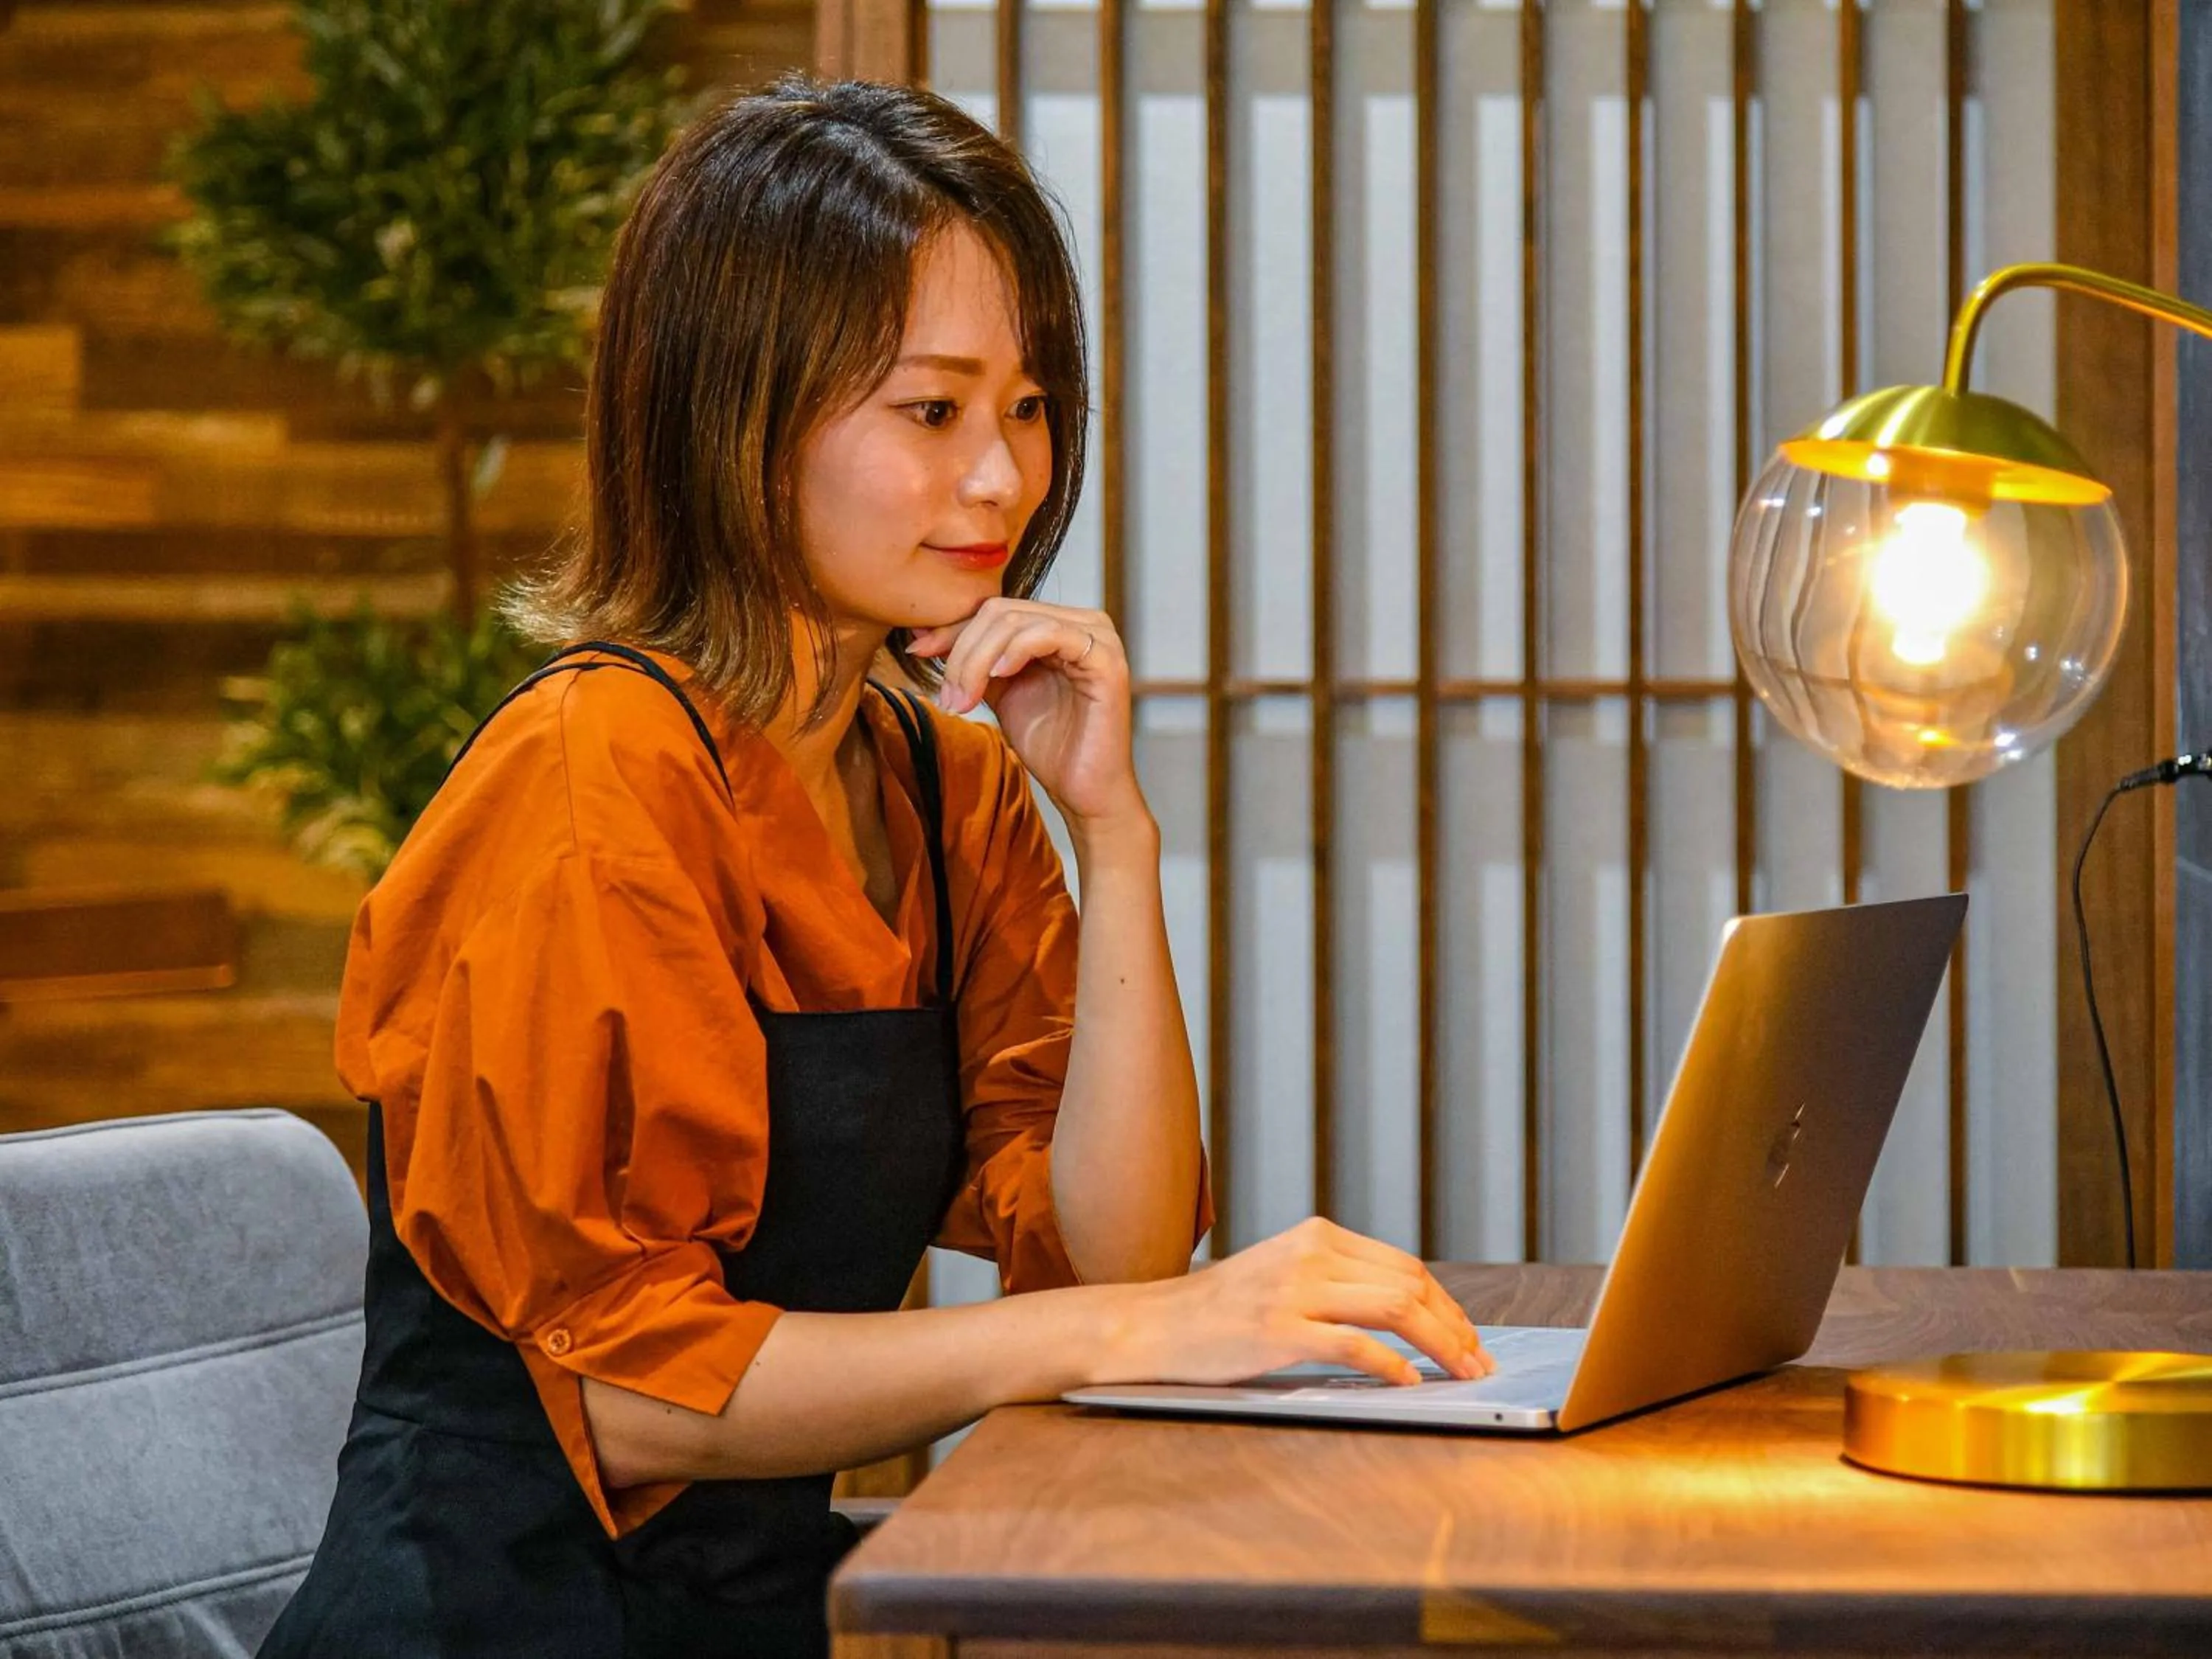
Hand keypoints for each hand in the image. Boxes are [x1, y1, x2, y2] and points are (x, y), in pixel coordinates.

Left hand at [907, 599, 1141, 828]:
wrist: (1082, 790)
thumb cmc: (1049, 745)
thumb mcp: (1000, 692)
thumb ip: (975, 661)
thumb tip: (924, 637)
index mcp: (1058, 623)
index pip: (994, 609)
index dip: (952, 630)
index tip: (918, 652)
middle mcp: (1081, 621)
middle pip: (1001, 612)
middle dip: (963, 653)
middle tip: (947, 695)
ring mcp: (1097, 636)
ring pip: (1017, 621)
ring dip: (978, 660)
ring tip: (965, 699)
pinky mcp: (1105, 658)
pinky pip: (1050, 634)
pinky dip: (1016, 650)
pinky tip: (999, 676)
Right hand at [1106, 1217, 1493, 1387]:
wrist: (1152, 1326)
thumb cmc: (1220, 1311)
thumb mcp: (1282, 1274)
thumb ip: (1335, 1282)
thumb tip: (1405, 1312)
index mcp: (1317, 1236)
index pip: (1405, 1265)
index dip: (1447, 1305)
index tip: (1468, 1337)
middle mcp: (1310, 1253)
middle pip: (1410, 1284)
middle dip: (1455, 1327)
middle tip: (1478, 1363)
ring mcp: (1294, 1290)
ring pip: (1394, 1308)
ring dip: (1439, 1345)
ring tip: (1460, 1374)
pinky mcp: (1278, 1330)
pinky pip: (1354, 1346)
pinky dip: (1391, 1366)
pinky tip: (1409, 1383)